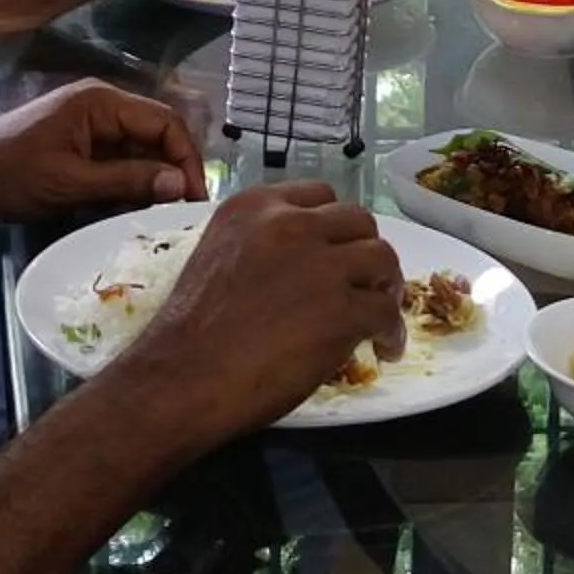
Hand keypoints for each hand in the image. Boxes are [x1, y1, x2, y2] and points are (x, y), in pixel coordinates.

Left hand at [0, 81, 206, 222]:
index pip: (165, 122)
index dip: (187, 159)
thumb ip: (128, 180)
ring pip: (138, 153)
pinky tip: (129, 212)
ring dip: (149, 183)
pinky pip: (118, 162)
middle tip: (181, 216)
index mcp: (101, 102)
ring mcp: (90, 126)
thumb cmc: (12, 175)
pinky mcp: (80, 146)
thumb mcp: (72, 183)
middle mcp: (101, 107)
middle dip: (170, 174)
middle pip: (155, 136)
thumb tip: (180, 185)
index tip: (195, 199)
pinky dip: (127, 186)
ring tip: (158, 220)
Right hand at [105, 183, 406, 444]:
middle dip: (365, 250)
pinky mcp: (342, 311)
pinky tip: (384, 348)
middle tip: (366, 281)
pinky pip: (385, 312)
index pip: (319, 195)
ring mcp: (321, 265)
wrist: (182, 378)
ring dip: (386, 286)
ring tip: (382, 312)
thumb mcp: (217, 256)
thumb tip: (298, 265)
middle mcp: (291, 224)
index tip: (337, 250)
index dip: (335, 226)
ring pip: (382, 257)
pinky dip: (391, 331)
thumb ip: (259, 245)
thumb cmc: (189, 330)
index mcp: (254, 207)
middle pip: (359, 220)